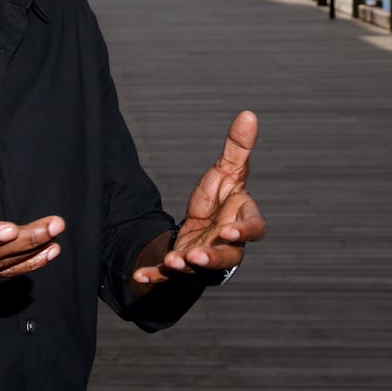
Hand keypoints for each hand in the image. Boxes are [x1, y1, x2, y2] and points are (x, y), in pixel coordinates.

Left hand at [133, 110, 265, 284]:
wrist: (203, 225)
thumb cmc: (221, 199)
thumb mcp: (227, 171)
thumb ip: (237, 148)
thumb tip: (248, 114)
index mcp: (242, 221)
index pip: (254, 229)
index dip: (245, 232)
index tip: (230, 231)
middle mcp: (227, 244)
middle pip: (226, 256)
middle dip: (211, 257)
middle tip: (196, 255)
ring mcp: (205, 258)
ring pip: (200, 268)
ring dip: (186, 266)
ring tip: (172, 261)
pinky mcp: (183, 267)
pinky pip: (168, 277)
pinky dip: (154, 276)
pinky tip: (138, 275)